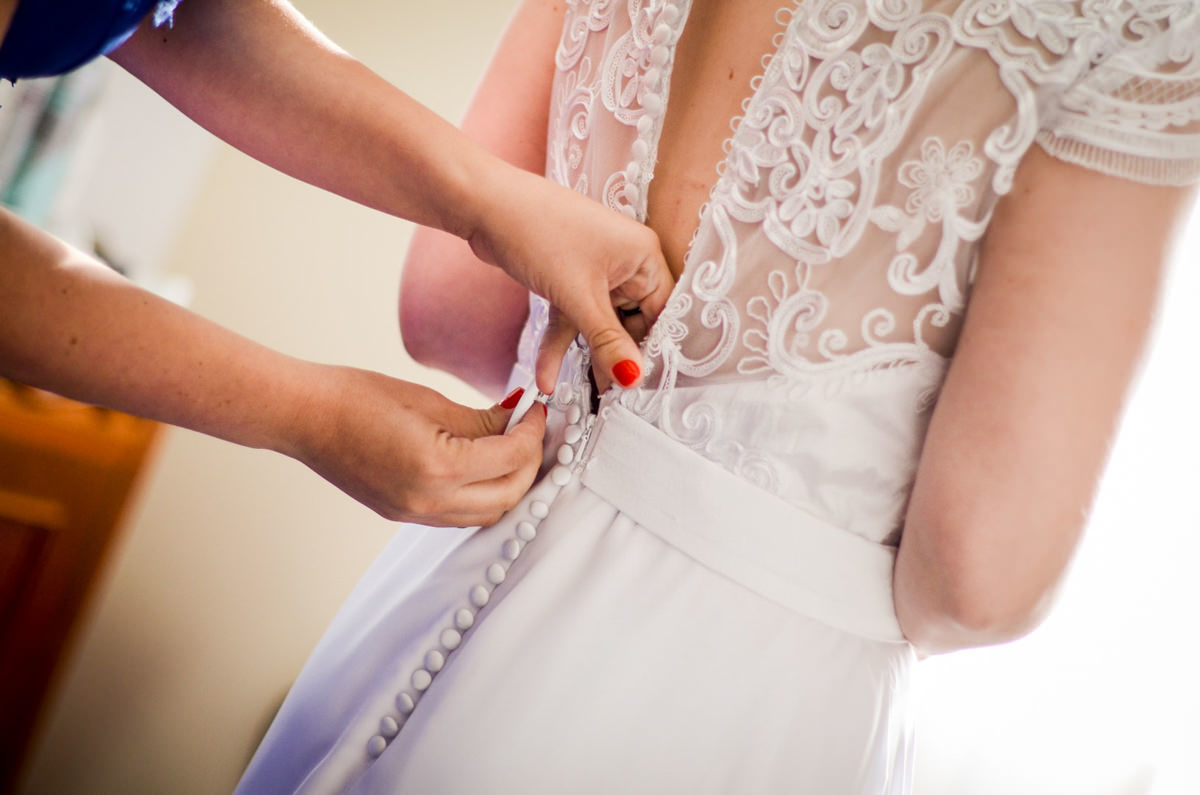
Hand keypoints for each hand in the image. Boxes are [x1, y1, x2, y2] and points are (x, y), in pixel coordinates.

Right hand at [290, 365, 546, 526]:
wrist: (304, 417)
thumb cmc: (358, 397)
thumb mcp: (430, 401)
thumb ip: (481, 420)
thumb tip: (518, 421)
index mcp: (439, 467)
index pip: (511, 457)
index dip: (533, 432)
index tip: (536, 410)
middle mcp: (431, 501)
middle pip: (509, 495)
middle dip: (529, 463)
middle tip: (532, 430)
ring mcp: (416, 514)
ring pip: (488, 514)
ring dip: (510, 485)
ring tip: (513, 449)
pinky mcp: (404, 515)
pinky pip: (460, 515)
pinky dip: (483, 496)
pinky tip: (483, 466)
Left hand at [466, 165, 673, 392]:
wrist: (485, 206)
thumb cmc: (538, 231)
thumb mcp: (578, 296)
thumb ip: (608, 341)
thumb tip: (633, 377)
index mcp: (644, 256)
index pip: (661, 314)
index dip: (650, 350)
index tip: (638, 384)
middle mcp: (626, 262)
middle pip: (631, 323)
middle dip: (615, 358)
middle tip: (607, 394)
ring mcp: (597, 270)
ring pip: (598, 324)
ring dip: (584, 356)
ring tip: (577, 392)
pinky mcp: (569, 278)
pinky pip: (573, 318)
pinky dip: (560, 343)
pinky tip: (545, 375)